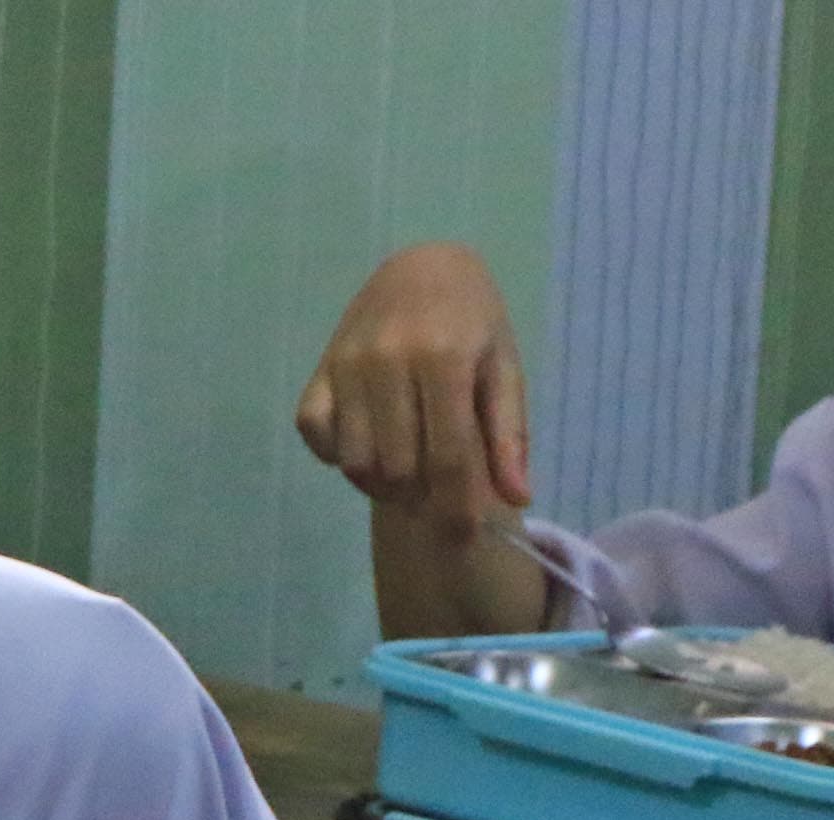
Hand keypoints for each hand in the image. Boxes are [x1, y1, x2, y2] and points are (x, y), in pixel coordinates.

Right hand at [295, 242, 531, 542]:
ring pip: (357, 462)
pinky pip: (318, 437)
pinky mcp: (318, 374)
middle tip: (437, 491)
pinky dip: (340, 456)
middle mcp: (388, 361)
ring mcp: (345, 367)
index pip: (449, 456)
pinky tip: (367, 445)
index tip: (464, 537)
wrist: (420, 269)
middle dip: (421, 496)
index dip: (457, 507)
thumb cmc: (472, 322)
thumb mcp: (503, 369)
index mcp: (445, 358)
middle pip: (400, 468)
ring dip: (382, 483)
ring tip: (406, 472)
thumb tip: (516, 498)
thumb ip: (509, 434)